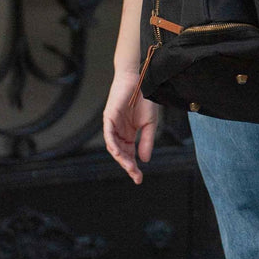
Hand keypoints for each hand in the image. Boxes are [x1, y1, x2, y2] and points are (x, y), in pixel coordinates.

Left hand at [103, 68, 158, 184]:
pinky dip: (112, 143)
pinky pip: (108, 134)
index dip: (133, 166)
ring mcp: (113, 125)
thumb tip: (144, 160)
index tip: (139, 178)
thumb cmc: (145, 99)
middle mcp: (119, 132)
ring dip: (120, 157)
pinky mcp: (109, 117)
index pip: (129, 154)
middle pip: (121, 153)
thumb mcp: (150, 124)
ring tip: (129, 167)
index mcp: (129, 134)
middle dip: (128, 165)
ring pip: (113, 146)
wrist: (142, 80)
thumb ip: (147, 141)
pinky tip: (118, 152)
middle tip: (135, 175)